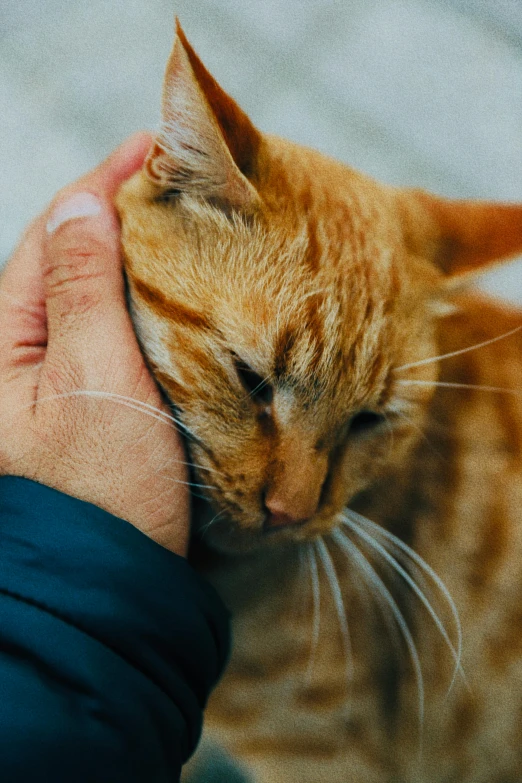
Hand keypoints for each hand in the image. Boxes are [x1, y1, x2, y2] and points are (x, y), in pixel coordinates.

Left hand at [0, 134, 189, 556]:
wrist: (110, 580)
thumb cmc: (102, 488)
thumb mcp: (92, 381)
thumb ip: (83, 291)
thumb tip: (84, 205)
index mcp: (4, 337)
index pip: (53, 232)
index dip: (103, 184)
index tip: (156, 146)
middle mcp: (22, 348)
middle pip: (70, 253)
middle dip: (120, 209)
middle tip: (181, 178)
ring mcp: (56, 373)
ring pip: (94, 290)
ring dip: (135, 251)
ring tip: (182, 219)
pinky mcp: (90, 397)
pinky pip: (111, 329)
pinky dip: (143, 299)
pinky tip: (174, 288)